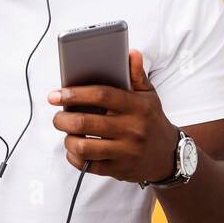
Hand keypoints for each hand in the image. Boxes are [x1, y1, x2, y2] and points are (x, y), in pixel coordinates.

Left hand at [47, 49, 178, 183]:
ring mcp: (125, 152)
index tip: (56, 94)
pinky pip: (87, 166)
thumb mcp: (149, 95)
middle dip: (63, 119)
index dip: (75, 93)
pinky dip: (74, 157)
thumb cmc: (151, 119)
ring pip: (83, 147)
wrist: (168, 155)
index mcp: (137, 107)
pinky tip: (75, 149)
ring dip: (68, 139)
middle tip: (57, 117)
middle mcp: (132, 129)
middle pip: (86, 122)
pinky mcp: (119, 169)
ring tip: (67, 133)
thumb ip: (137, 74)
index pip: (101, 95)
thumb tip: (130, 52)